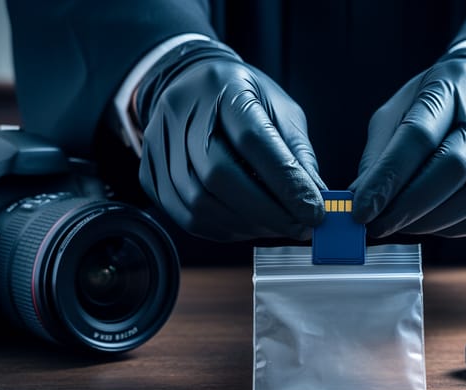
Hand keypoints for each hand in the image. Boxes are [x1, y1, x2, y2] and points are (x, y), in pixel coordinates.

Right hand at [135, 39, 324, 240]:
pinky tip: (247, 226)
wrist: (193, 84)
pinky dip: (221, 229)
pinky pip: (183, 216)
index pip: (253, 141)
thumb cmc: (245, 98)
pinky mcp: (149, 171)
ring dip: (245, 225)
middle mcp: (183, 113)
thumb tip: (316, 200)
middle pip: (218, 175)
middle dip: (266, 212)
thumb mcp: (281, 110)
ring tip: (277, 227)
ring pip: (198, 202)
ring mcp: (159, 143)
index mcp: (223, 89)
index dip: (286, 183)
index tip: (314, 212)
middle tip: (300, 227)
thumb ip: (298, 155)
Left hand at [350, 46, 465, 237]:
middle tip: (380, 225)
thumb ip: (379, 156)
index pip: (419, 135)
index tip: (362, 210)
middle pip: (454, 166)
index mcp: (451, 83)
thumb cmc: (434, 104)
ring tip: (403, 225)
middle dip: (410, 206)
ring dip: (432, 221)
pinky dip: (457, 227)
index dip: (388, 179)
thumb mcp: (397, 113)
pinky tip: (434, 224)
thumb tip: (361, 201)